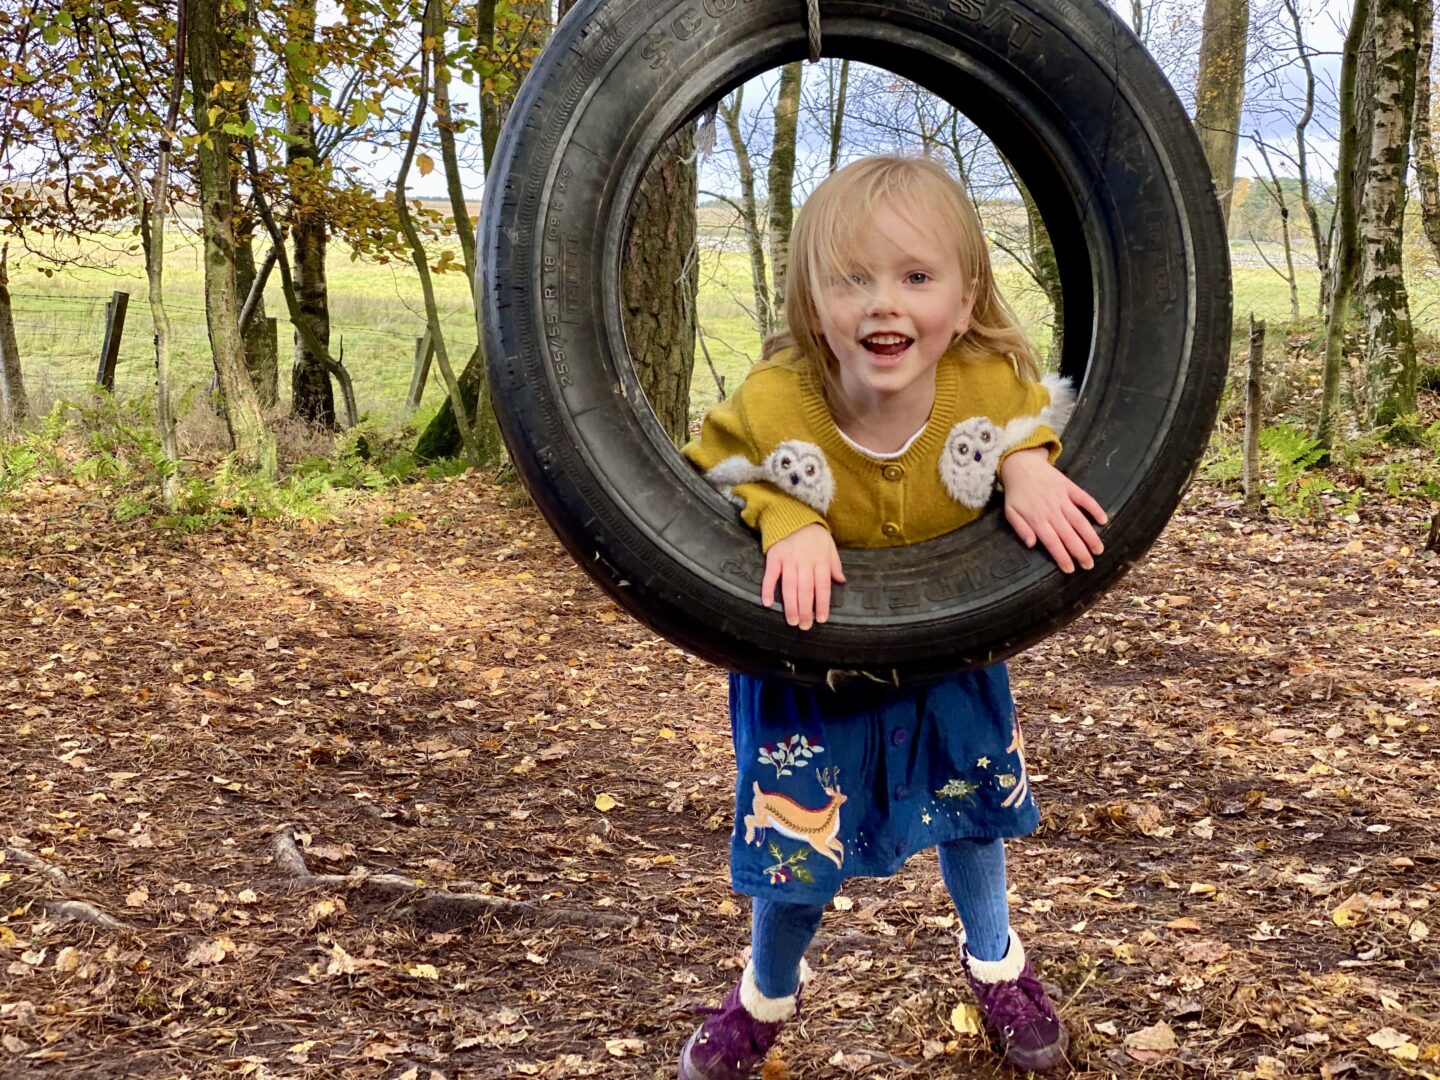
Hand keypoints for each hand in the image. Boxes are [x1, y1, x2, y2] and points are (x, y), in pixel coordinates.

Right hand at [762, 523, 845, 629]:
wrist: (792, 515)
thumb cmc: (813, 534)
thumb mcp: (829, 546)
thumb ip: (835, 564)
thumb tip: (841, 581)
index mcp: (820, 561)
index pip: (823, 586)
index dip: (822, 603)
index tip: (821, 619)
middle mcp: (805, 562)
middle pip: (806, 589)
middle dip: (805, 610)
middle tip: (805, 626)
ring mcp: (788, 559)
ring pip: (790, 586)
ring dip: (790, 605)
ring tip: (792, 621)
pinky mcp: (774, 556)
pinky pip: (770, 575)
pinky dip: (768, 588)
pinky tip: (767, 603)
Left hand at [999, 447, 1106, 572]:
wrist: (1021, 465)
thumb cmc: (1016, 493)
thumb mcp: (1010, 512)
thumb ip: (1021, 529)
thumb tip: (1032, 544)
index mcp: (1037, 519)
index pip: (1053, 543)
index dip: (1063, 557)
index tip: (1071, 569)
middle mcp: (1052, 511)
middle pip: (1069, 535)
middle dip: (1080, 552)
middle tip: (1089, 565)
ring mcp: (1063, 498)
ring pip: (1080, 520)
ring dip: (1090, 536)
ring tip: (1099, 550)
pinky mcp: (1070, 487)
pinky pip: (1085, 499)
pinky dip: (1095, 509)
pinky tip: (1103, 520)